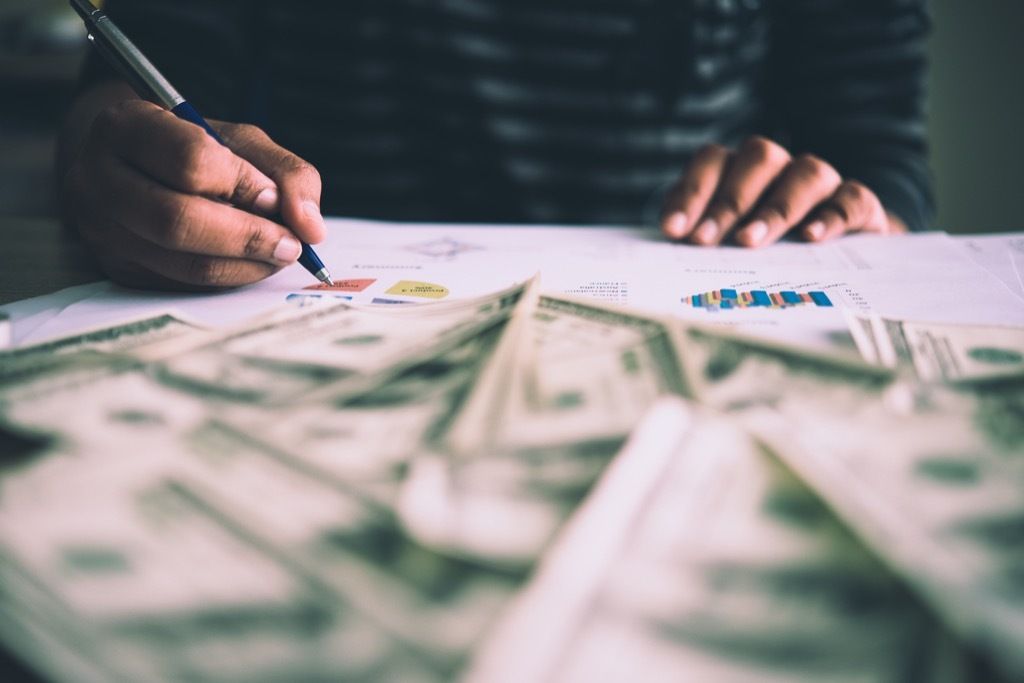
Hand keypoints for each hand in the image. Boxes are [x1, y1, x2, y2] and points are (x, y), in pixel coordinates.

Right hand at [62, 97, 326, 289]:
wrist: (135, 165)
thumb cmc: (193, 147)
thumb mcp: (241, 141)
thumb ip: (286, 173)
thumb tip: (311, 226)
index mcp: (126, 126)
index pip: (190, 162)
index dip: (242, 185)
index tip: (274, 198)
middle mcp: (98, 178)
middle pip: (180, 221)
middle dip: (249, 238)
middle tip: (292, 245)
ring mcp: (101, 228)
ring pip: (184, 263)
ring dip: (246, 266)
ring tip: (278, 254)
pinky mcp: (115, 267)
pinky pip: (183, 285)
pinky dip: (227, 279)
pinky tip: (247, 264)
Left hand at [660, 136, 905, 246]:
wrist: (836, 265)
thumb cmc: (765, 252)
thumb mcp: (729, 245)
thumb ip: (702, 237)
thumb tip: (673, 244)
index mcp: (740, 170)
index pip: (713, 161)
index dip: (691, 192)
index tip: (673, 230)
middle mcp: (780, 167)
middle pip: (757, 159)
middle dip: (727, 201)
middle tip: (703, 241)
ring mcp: (821, 182)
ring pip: (805, 174)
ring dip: (775, 208)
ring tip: (749, 242)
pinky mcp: (858, 204)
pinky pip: (850, 199)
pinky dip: (831, 216)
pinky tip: (810, 238)